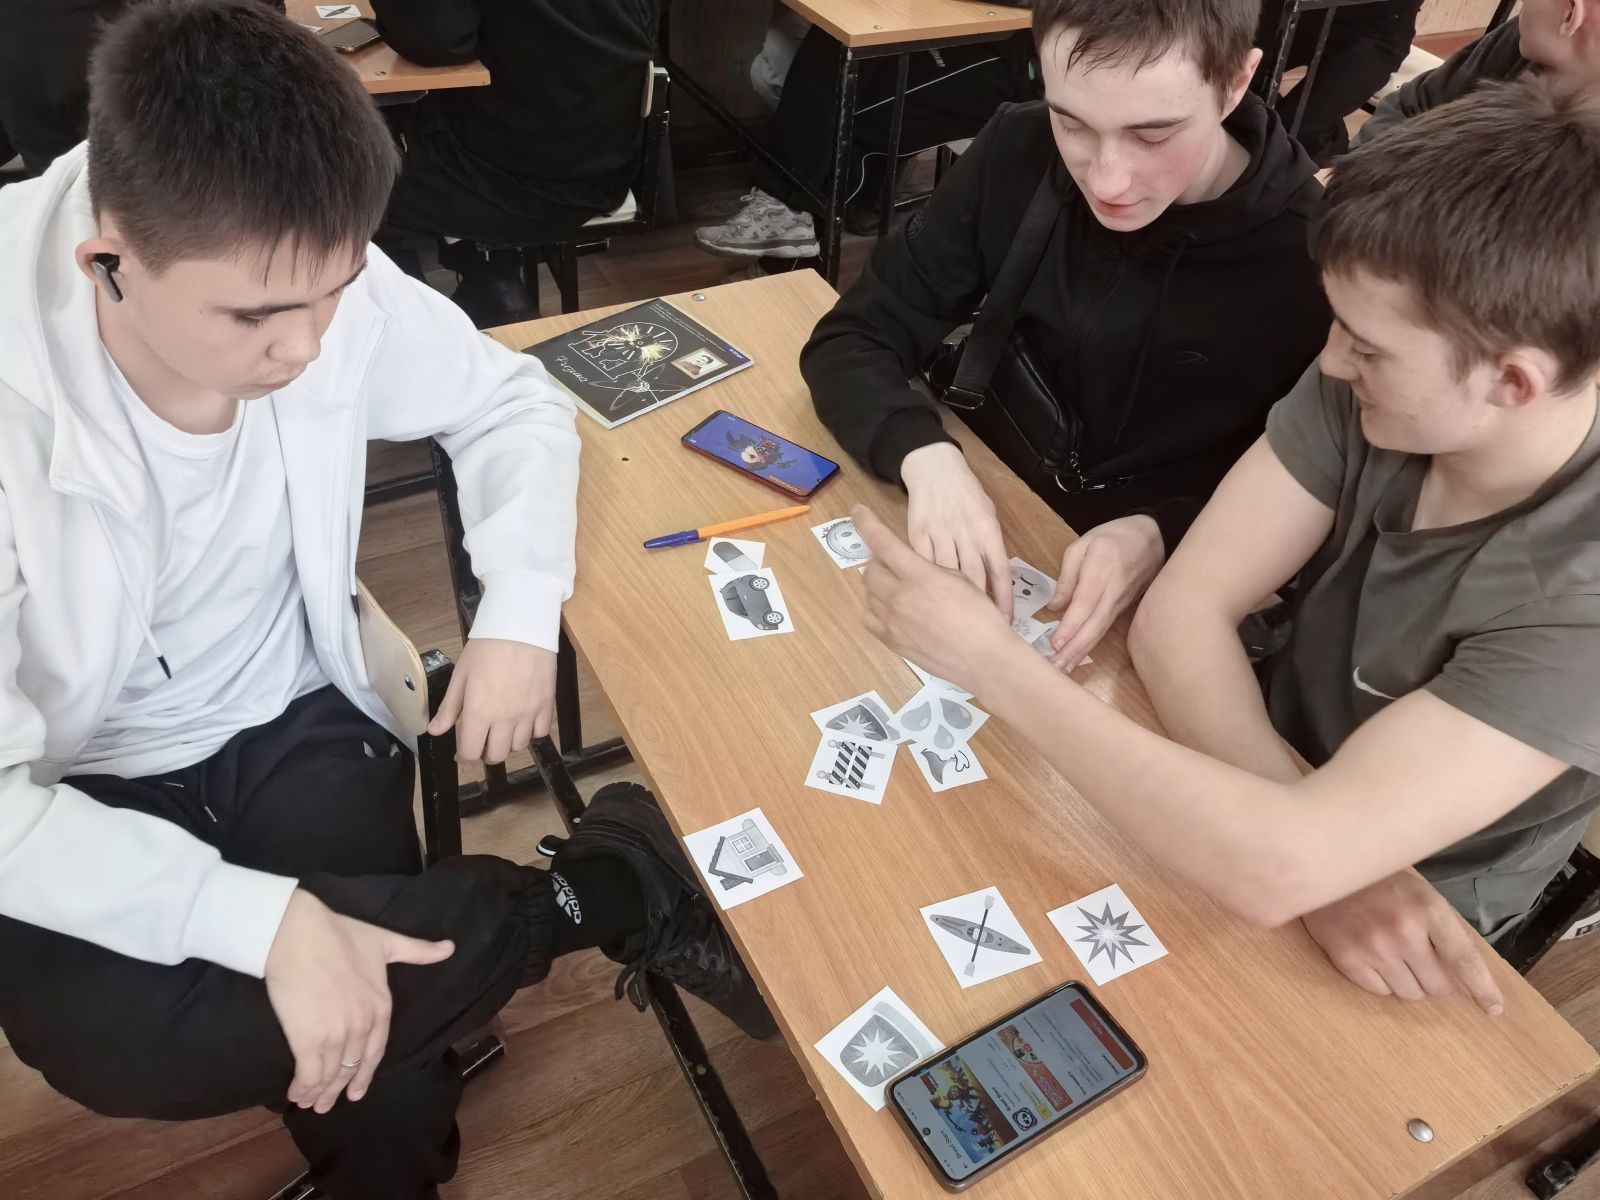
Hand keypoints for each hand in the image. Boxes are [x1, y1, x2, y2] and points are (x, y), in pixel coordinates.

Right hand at [264, 890, 454, 1112]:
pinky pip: (309, 1073)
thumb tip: (450, 948)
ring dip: (320, 1092)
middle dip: (340, 1088)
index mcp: (381, 1006)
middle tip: (329, 1104)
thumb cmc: (339, 935)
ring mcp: (336, 1034)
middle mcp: (362, 1025)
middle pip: (351, 1066)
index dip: (365, 1073)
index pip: (376, 1050)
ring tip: (311, 1104)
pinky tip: (296, 1095)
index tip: (357, 1089)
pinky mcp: (308, 1039)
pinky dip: (303, 1087)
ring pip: (330, 1073)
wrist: (297, 933)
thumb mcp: (386, 941)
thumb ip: (417, 951)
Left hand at [427, 638, 556, 763]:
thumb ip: (449, 707)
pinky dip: (530, 733)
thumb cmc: (486, 648)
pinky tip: (523, 722)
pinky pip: (540, 733)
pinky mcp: (546, 705)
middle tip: (482, 741)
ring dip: (507, 744)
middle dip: (485, 753)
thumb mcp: (461, 675)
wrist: (521, 627)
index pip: (471, 752)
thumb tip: (435, 731)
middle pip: (496, 756)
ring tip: (502, 730)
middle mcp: (504, 720)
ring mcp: (528, 714)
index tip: (463, 750)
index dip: (464, 756)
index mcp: (478, 713)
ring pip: (518, 747)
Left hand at [855, 504, 1015, 689]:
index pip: (882, 542)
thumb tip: (914, 569)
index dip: (866, 523)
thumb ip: (931, 570)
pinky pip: (869, 619)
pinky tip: (890, 611)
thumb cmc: (981, 616)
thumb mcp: (960, 580)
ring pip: (868, 593)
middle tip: (896, 564)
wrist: (985, 659)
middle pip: (871, 569)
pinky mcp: (892, 642)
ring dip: (879, 585)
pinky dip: (875, 609)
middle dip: (880, 561)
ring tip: (898, 588)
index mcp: (918, 575)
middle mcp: (898, 596)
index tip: (857, 511)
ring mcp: (891, 621)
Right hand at [899, 443, 1012, 619]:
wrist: (934, 468)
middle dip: (979, 606)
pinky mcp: (918, 535)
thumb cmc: (966, 494)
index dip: (1003, 599)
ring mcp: (940, 535)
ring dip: (952, 598)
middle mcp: (965, 534)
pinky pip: (923, 565)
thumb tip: (996, 580)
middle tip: (982, 628)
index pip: (1000, 572)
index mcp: (988, 530)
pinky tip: (929, 599)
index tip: (1005, 620)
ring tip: (956, 620)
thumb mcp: (987, 514)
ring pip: (947, 575)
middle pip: (974, 578)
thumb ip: (991, 546)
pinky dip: (928, 583)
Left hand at [1045, 516, 1164, 669]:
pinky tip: (1077, 657)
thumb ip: (1068, 575)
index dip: (1072, 624)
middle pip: (1094, 624)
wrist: (1154, 538)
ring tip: (1062, 670)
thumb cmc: (1113, 537)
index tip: (1056, 643)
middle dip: (1074, 648)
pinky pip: (1104, 629)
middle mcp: (1113, 591)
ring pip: (1099, 631)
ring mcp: (1120, 603)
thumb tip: (1055, 606)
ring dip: (1081, 652)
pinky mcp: (1122, 609)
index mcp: (1101, 570)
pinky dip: (1090, 645)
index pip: (1086, 602)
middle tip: (1054, 668)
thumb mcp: (1083, 544)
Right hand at [1300, 871, 1504, 1015]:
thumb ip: (1442, 931)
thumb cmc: (1380, 881)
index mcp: (1428, 910)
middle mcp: (1403, 932)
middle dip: (1436, 980)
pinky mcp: (1346, 958)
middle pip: (1438, 986)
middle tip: (1422, 961)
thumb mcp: (1420, 894)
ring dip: (1408, 981)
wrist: (1325, 866)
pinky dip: (1381, 981)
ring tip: (1393, 955)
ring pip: (1410, 993)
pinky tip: (1372, 956)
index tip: (1493, 1009)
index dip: (1483, 990)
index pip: (1465, 961)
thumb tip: (1463, 978)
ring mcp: (1373, 947)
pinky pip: (1379, 991)